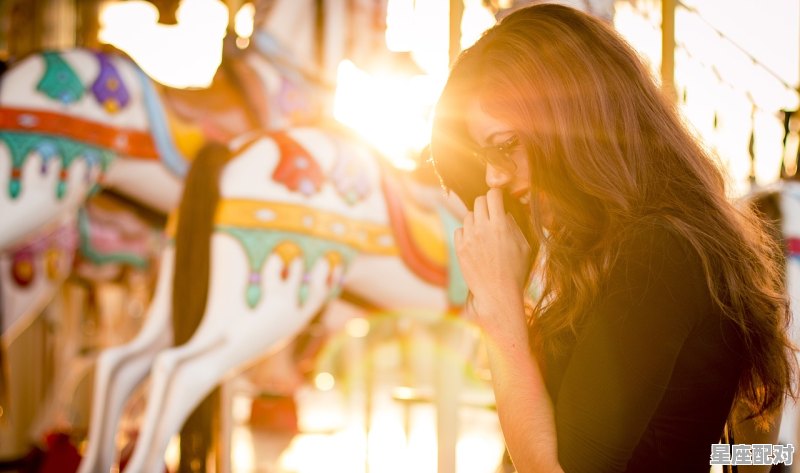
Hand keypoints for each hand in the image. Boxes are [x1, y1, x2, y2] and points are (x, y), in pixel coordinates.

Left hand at [455, 188, 531, 337]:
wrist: (497, 294)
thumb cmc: (515, 272)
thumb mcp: (524, 247)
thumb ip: (514, 226)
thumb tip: (505, 213)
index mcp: (500, 225)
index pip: (493, 194)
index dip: (496, 195)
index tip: (499, 199)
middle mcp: (482, 228)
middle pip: (478, 201)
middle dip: (486, 204)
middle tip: (491, 214)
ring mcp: (468, 238)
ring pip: (467, 215)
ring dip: (475, 219)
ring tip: (484, 231)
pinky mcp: (459, 249)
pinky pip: (459, 230)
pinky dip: (466, 232)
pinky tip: (475, 242)